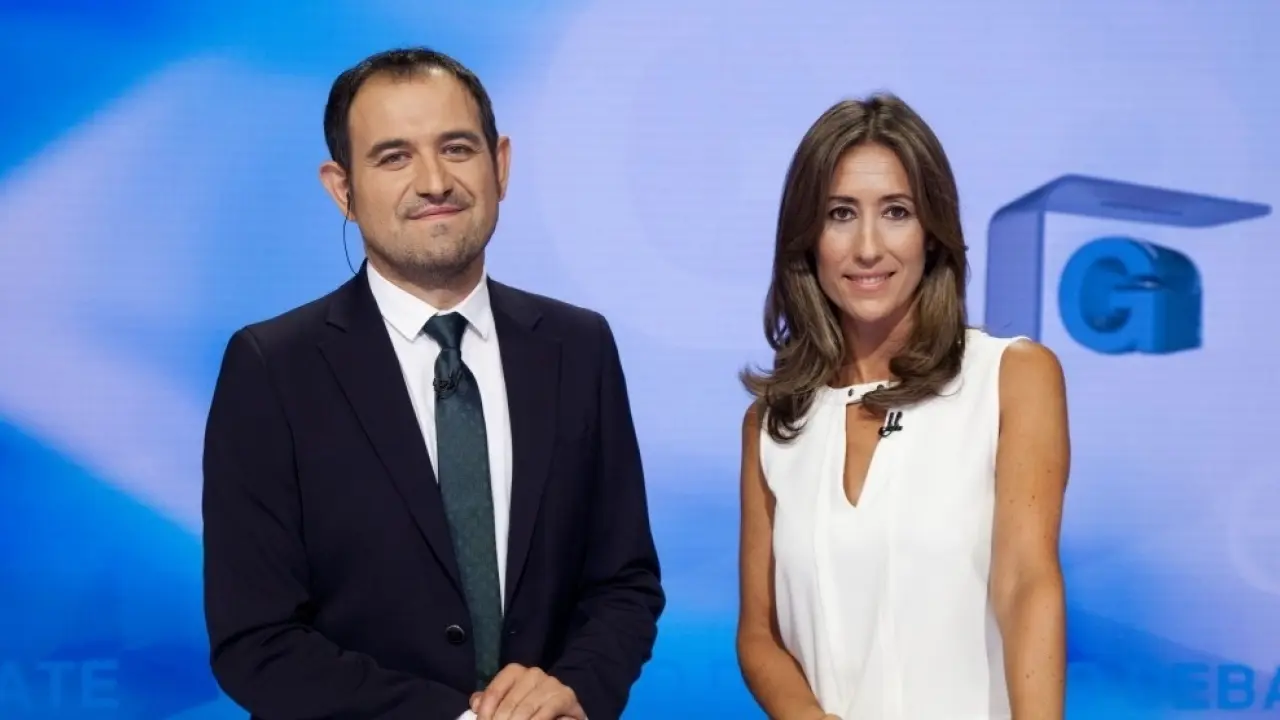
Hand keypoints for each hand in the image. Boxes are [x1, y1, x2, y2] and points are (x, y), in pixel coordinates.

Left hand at [471, 664, 585, 719]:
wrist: (563, 713)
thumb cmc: (531, 709)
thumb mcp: (508, 704)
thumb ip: (489, 703)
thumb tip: (475, 704)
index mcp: (515, 672)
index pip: (493, 693)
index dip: (485, 714)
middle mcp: (533, 674)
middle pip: (509, 703)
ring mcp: (551, 684)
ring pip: (525, 709)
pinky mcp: (566, 696)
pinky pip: (545, 713)